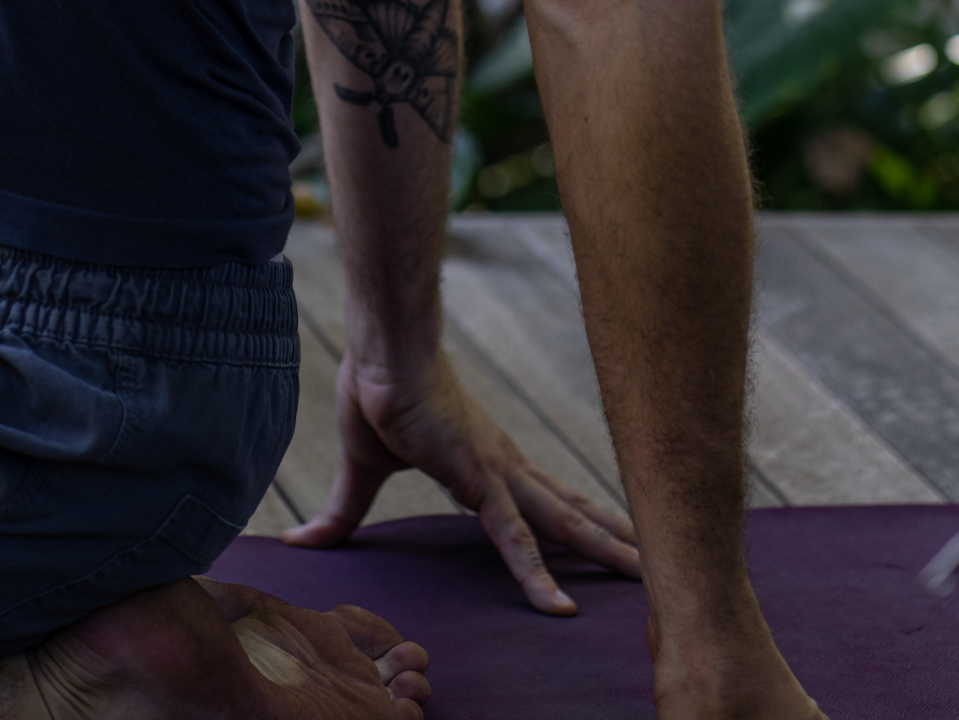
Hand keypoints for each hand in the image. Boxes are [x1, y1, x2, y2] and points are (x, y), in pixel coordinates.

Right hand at [282, 347, 639, 612]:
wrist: (380, 349)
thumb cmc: (375, 390)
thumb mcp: (360, 467)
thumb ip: (345, 508)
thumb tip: (301, 540)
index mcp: (486, 462)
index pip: (543, 499)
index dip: (576, 518)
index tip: (609, 538)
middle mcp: (506, 466)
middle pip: (570, 511)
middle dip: (613, 537)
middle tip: (657, 562)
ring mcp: (499, 473)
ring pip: (563, 525)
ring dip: (605, 551)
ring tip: (647, 577)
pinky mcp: (480, 479)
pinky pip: (515, 538)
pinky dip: (538, 575)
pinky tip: (561, 608)